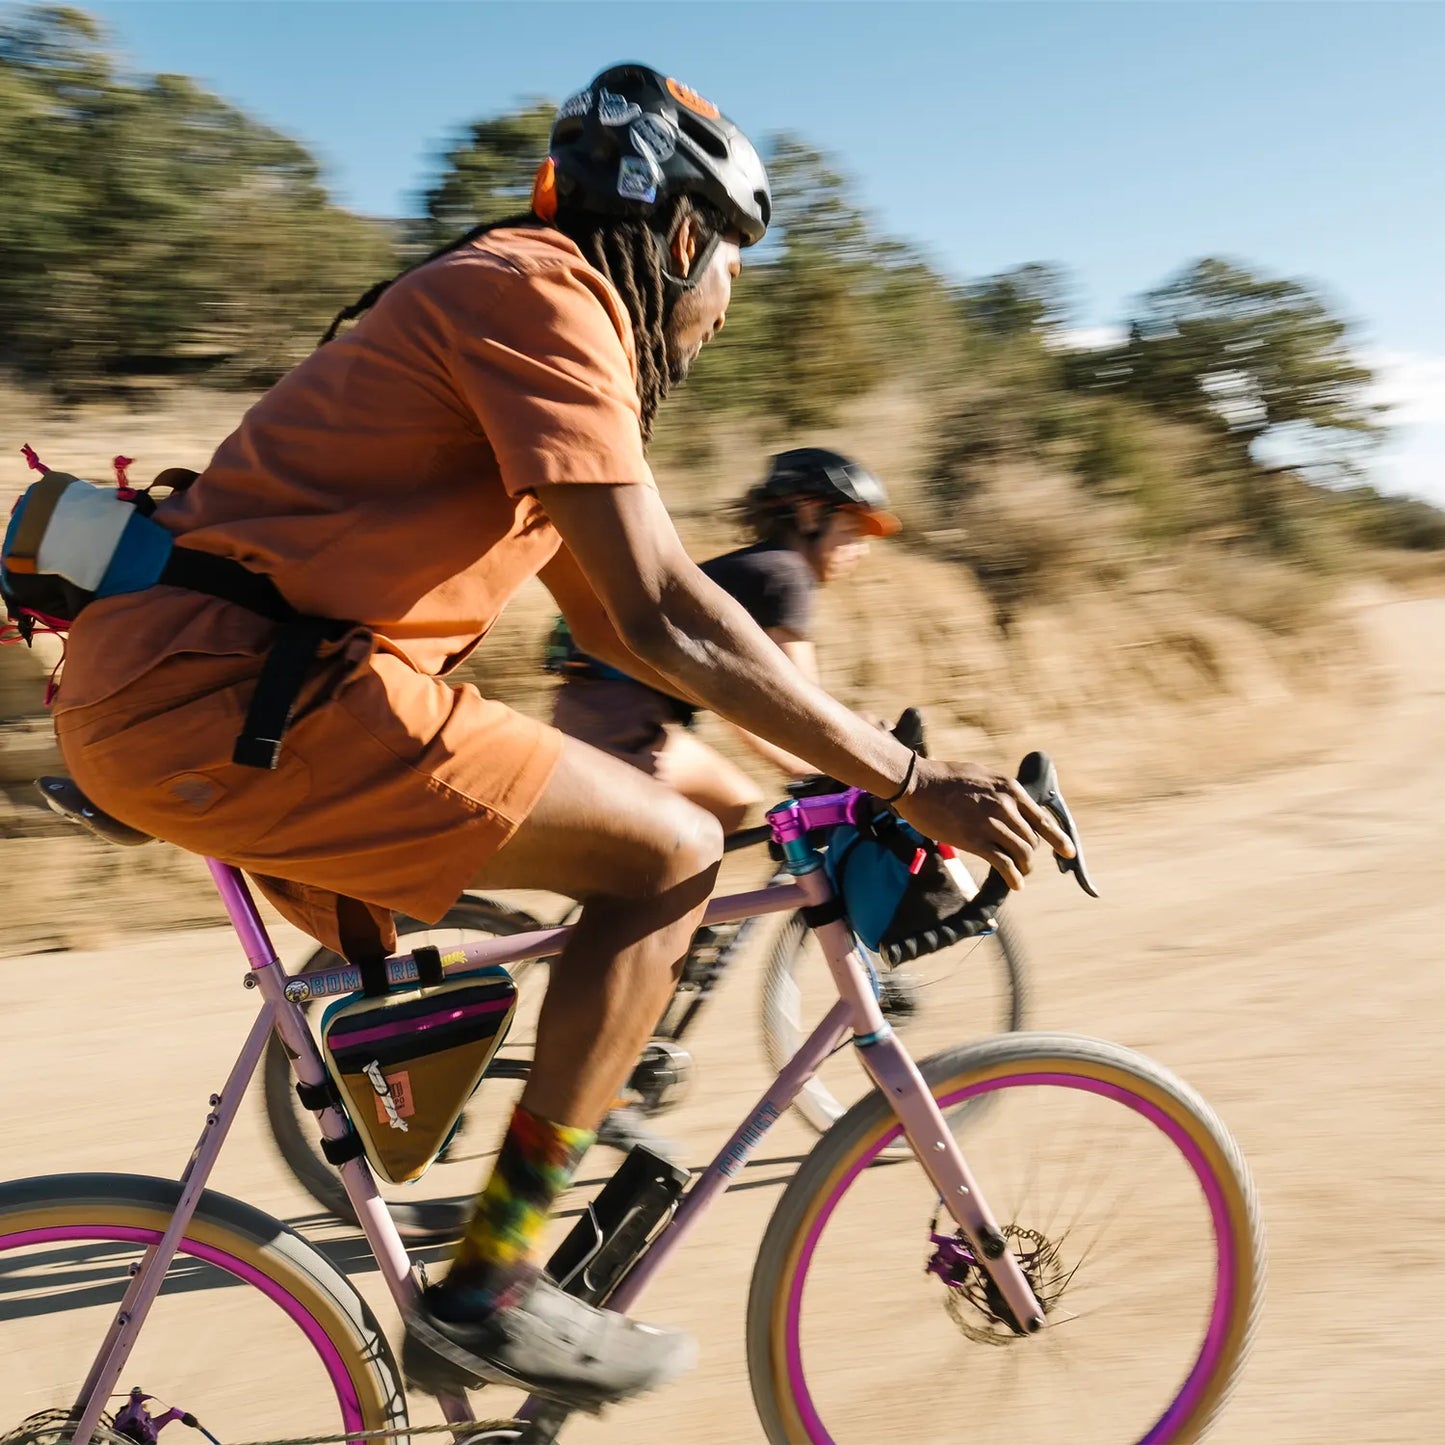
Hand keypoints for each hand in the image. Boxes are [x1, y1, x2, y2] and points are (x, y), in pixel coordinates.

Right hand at [895, 759, 1075, 890]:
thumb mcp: (982, 777)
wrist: (917, 783)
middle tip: (1021, 861)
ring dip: (1023, 867)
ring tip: (1019, 874)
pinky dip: (1014, 878)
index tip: (1069, 852)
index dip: (1058, 838)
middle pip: (1032, 840)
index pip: (1042, 819)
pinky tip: (1015, 885)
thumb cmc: (944, 778)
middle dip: (1029, 853)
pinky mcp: (975, 841)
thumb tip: (1013, 807)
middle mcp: (1006, 806)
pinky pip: (1005, 865)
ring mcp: (991, 824)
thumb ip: (1001, 793)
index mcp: (1010, 789)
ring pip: (1022, 854)